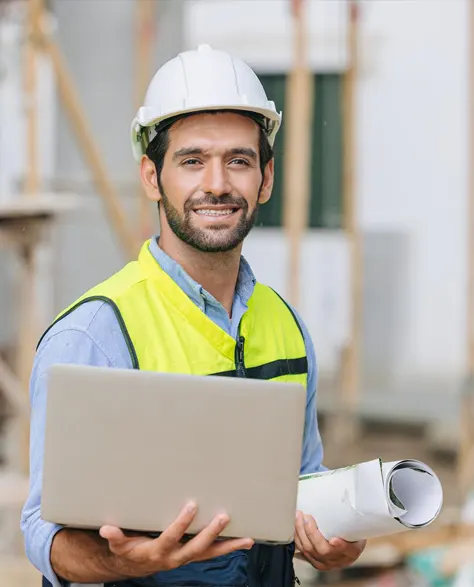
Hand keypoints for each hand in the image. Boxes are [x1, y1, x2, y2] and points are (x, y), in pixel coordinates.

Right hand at [99, 501, 253, 577]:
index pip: (171, 536)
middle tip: (224, 517)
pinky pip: (214, 553)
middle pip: (196, 547)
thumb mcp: (119, 544)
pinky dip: (229, 547)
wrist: (137, 565)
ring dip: (228, 546)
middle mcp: (175, 557)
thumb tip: (106, 528)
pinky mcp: (194, 555)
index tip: (191, 506)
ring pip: (210, 553)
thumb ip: (115, 536)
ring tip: (247, 539)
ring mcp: (187, 557)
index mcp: (157, 551)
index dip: (181, 523)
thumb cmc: (129, 549)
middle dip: (210, 533)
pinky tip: (246, 541)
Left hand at [294, 511, 364, 570]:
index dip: (339, 546)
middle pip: (322, 550)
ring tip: (298, 517)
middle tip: (306, 516)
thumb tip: (346, 504)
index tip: (334, 539)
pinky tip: (294, 529)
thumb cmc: (353, 536)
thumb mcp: (357, 529)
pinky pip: (303, 553)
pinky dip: (297, 539)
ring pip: (309, 551)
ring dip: (300, 533)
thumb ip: (351, 520)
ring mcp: (326, 563)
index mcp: (352, 551)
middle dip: (311, 532)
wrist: (350, 550)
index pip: (346, 550)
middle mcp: (338, 560)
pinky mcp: (315, 562)